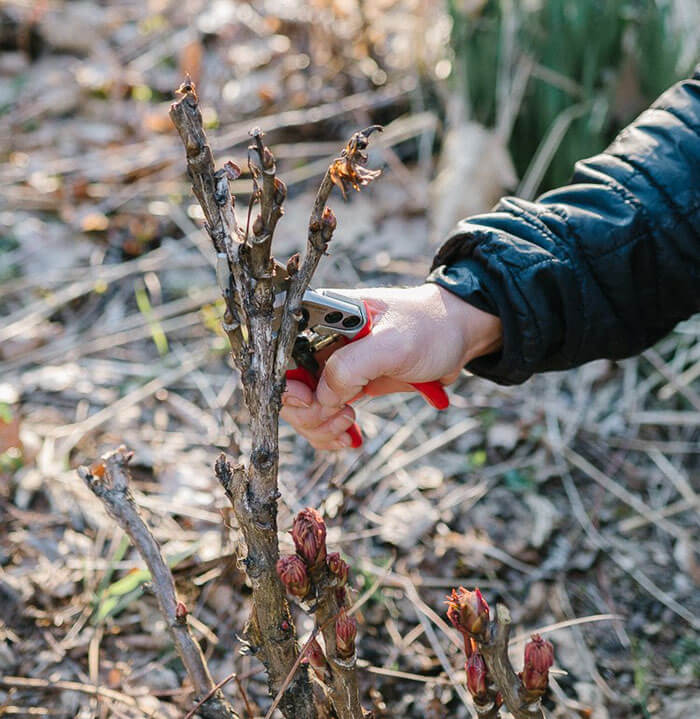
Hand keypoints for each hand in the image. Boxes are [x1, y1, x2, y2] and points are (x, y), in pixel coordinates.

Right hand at [280, 283, 501, 449]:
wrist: (458, 337)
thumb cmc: (431, 328)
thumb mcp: (394, 344)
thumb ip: (352, 366)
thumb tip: (321, 397)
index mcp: (322, 317)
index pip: (280, 354)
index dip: (286, 384)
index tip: (309, 402)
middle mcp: (319, 341)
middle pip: (287, 386)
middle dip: (307, 412)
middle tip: (341, 418)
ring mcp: (331, 365)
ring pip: (302, 406)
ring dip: (319, 427)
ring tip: (349, 426)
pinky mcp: (346, 384)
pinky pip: (323, 414)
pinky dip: (330, 432)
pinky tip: (349, 438)